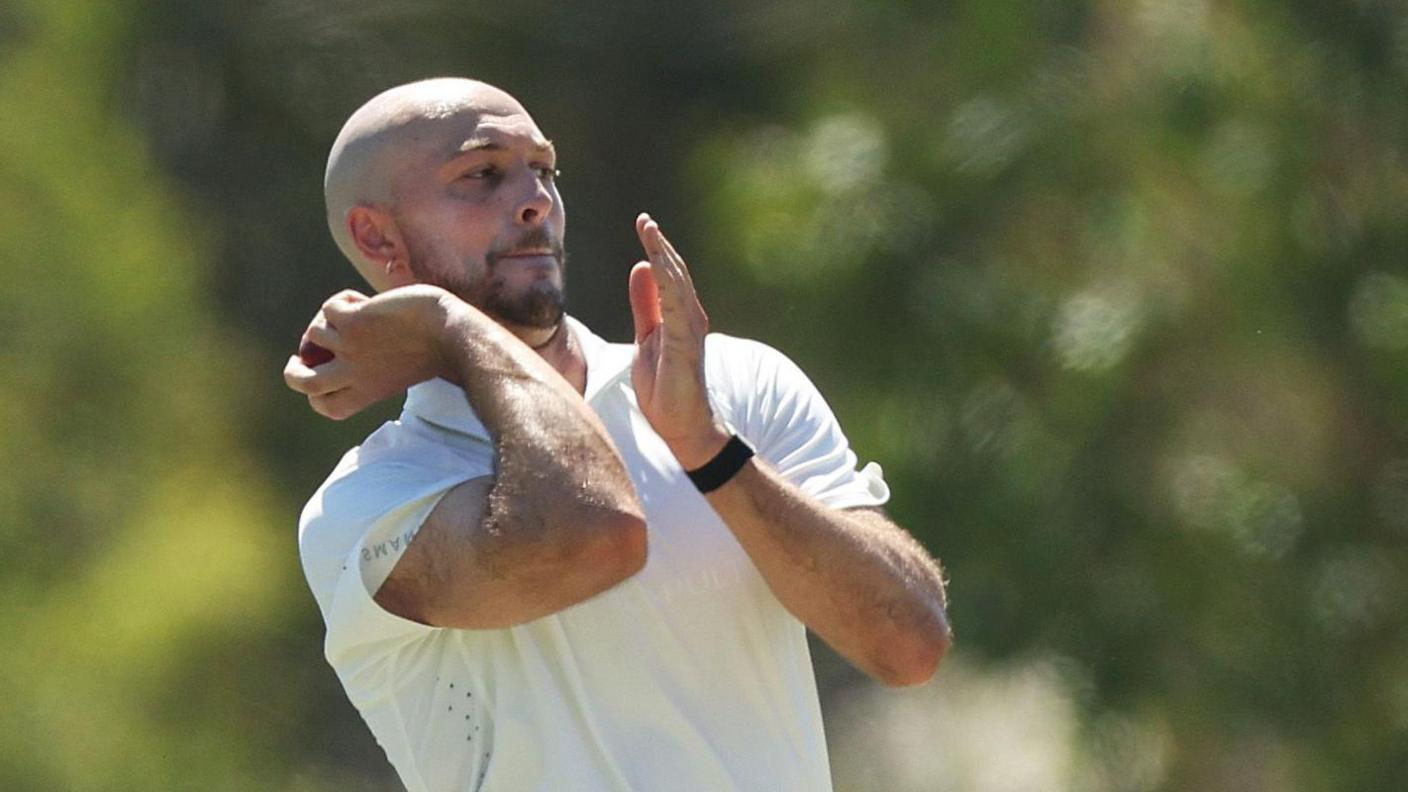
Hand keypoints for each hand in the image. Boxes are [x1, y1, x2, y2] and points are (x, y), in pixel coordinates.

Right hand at [283, 285, 462, 419]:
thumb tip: (343, 351)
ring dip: (328, 320)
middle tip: (298, 357)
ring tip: (353, 311)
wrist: (452, 334)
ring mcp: (351, 348)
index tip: (317, 379)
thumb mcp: (398, 370)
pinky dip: (342, 300)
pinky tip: (364, 300)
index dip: (315, 396)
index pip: (328, 408)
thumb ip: (372, 370)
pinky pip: (330, 308)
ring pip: (314, 335)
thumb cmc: (435, 349)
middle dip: (292, 372)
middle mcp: (354, 375)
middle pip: (304, 383)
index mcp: (367, 392)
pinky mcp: (354, 322)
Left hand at [628, 213, 729, 468]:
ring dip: (664, 258)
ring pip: (677, 284)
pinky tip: (656, 267)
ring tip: (651, 234)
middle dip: (660, 245)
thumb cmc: (666, 384)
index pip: (668, 273)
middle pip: (674, 272)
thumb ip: (645, 304)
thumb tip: (639, 269)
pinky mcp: (685, 344)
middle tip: (645, 220)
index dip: (657, 248)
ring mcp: (690, 329)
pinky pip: (676, 308)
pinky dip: (667, 285)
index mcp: (679, 314)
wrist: (681, 424)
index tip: (644, 223)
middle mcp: (690, 316)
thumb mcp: (648, 336)